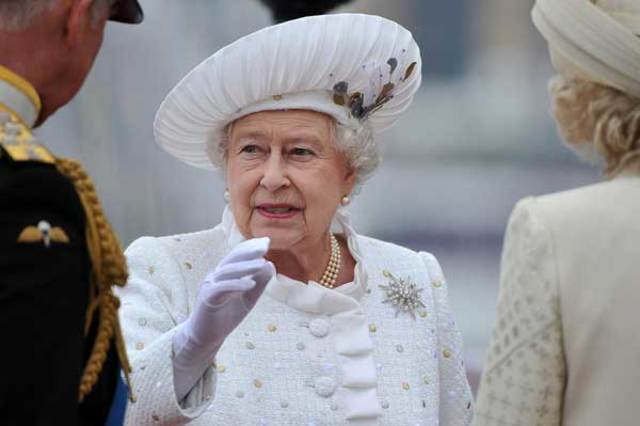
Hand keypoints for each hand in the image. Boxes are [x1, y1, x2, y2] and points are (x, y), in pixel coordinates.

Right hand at [172, 237, 274, 399]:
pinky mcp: (207, 298)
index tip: (266, 241)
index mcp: (224, 274)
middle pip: (232, 259)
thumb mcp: (248, 299)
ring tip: (262, 263)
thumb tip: (270, 264)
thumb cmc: (226, 317)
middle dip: (248, 251)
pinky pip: (222, 288)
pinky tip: (251, 284)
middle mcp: (215, 276)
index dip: (250, 247)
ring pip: (228, 272)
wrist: (206, 338)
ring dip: (245, 267)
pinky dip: (237, 285)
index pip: (237, 256)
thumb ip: (259, 284)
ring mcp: (210, 286)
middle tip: (265, 246)